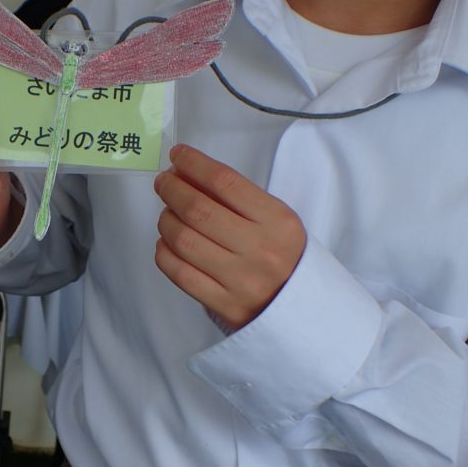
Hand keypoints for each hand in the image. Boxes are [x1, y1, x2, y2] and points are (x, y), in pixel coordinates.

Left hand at [153, 144, 305, 329]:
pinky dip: (164, 253)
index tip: (178, 155)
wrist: (303, 310)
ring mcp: (241, 280)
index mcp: (278, 222)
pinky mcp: (224, 305)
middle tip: (164, 182)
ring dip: (165, 220)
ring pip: (183, 240)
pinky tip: (166, 243)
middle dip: (172, 189)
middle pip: (199, 210)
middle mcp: (260, 250)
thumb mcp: (275, 221)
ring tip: (166, 213)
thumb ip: (236, 198)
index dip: (195, 164)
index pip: (226, 182)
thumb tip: (187, 173)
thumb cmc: (283, 256)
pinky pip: (180, 273)